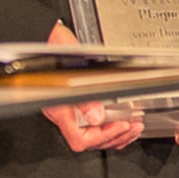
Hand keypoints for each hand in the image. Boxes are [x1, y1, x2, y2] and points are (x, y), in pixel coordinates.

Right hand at [41, 22, 142, 151]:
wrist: (45, 37)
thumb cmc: (54, 47)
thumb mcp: (73, 65)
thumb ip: (84, 94)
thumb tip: (96, 116)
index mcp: (59, 108)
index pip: (80, 139)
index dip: (103, 136)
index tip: (122, 125)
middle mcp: (62, 112)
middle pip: (88, 140)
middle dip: (114, 136)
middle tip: (133, 127)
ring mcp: (66, 108)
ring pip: (91, 135)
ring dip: (114, 133)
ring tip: (132, 127)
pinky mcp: (72, 102)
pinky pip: (89, 124)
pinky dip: (108, 125)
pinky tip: (121, 119)